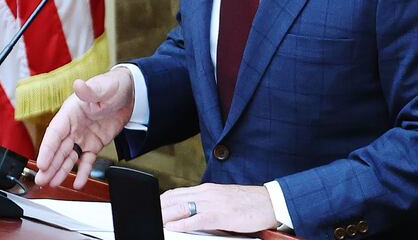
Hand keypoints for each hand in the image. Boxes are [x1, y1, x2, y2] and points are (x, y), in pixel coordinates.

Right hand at [34, 68, 134, 188]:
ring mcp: (83, 137)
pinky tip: (78, 183)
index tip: (42, 163)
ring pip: (69, 157)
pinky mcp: (94, 144)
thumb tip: (78, 85)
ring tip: (53, 183)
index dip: (47, 149)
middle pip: (58, 148)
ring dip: (61, 170)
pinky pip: (87, 160)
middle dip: (49, 165)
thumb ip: (89, 90)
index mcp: (70, 112)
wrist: (130, 93)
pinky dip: (83, 172)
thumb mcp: (101, 87)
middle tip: (41, 180)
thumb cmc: (111, 86)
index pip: (55, 132)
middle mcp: (73, 126)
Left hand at [160, 183, 277, 233]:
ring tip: (154, 222)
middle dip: (158, 208)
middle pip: (175, 199)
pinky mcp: (222, 214)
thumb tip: (190, 212)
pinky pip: (198, 219)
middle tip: (147, 216)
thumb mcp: (223, 200)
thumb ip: (206, 204)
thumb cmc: (249, 204)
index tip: (151, 209)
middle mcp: (207, 193)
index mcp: (207, 189)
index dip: (161, 202)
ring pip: (182, 207)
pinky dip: (183, 224)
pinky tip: (173, 228)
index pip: (177, 193)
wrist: (270, 202)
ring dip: (165, 216)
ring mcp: (214, 202)